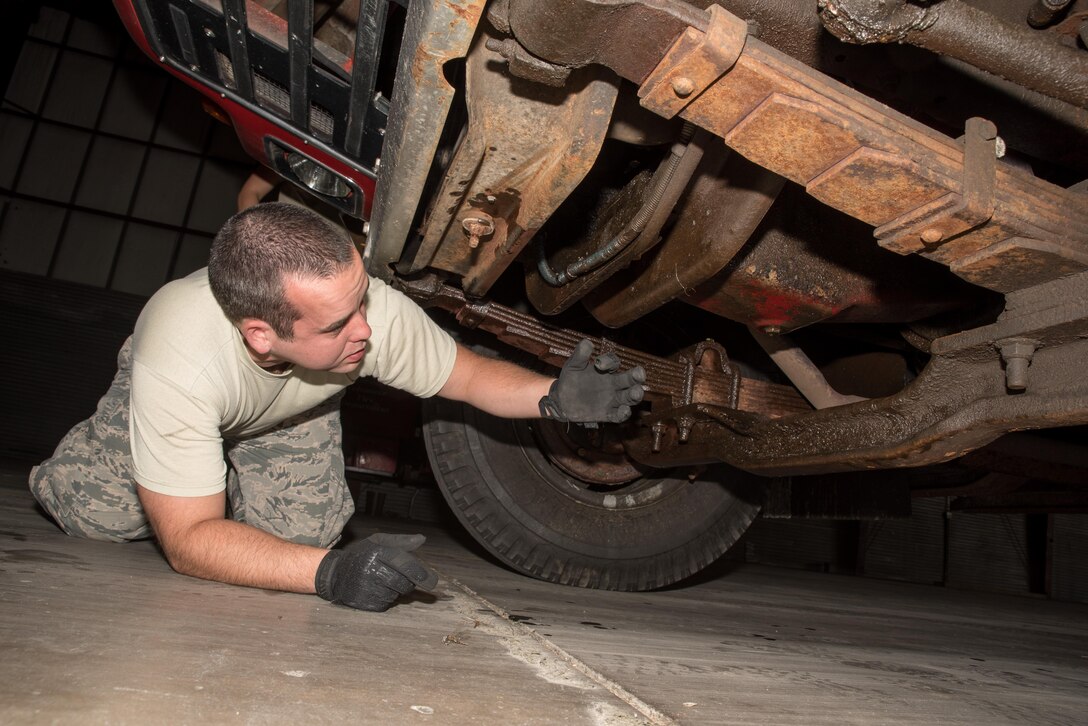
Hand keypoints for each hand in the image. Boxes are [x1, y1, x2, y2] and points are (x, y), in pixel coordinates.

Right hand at [315, 533, 437, 611]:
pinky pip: (386, 604)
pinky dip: (386, 598)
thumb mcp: (379, 542)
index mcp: (377, 552)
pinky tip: (376, 590)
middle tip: (402, 577)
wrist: (335, 573)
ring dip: (396, 590)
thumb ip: (401, 541)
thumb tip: (422, 539)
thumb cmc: (362, 555)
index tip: (433, 582)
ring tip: (383, 580)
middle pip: (404, 582)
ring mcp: (367, 587)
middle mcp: (371, 569)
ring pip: (396, 594)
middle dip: (409, 582)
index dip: (420, 573)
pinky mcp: (364, 602)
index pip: (404, 563)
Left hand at [539, 339, 645, 422]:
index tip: (599, 365)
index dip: (610, 362)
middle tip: (639, 373)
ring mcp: (612, 400)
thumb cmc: (570, 380)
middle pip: (629, 380)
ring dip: (634, 395)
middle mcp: (614, 385)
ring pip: (629, 398)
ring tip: (636, 392)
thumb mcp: (573, 366)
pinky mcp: (607, 414)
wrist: (561, 401)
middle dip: (636, 377)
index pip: (614, 363)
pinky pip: (618, 415)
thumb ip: (580, 356)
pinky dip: (622, 414)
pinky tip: (623, 411)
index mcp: (606, 371)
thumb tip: (587, 342)